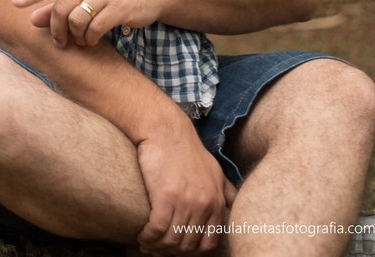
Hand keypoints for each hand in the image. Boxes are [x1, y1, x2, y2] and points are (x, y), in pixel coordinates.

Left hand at [12, 0, 167, 47]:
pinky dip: (89, 38)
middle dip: (55, 29)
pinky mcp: (119, 7)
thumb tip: (31, 19)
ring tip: (79, 41)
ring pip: (76, 19)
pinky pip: (95, 28)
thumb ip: (60, 4)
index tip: (14, 2)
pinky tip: (91, 41)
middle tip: (59, 42)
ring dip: (74, 36)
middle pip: (61, 7)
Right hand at [135, 130, 234, 253]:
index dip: (192, 252)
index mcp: (217, 202)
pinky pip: (157, 228)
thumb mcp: (215, 170)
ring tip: (147, 244)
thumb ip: (227, 191)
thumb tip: (233, 206)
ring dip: (157, 247)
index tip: (178, 249)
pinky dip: (148, 237)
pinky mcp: (164, 196)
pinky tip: (142, 236)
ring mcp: (185, 201)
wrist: (166, 130)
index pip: (209, 243)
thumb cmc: (187, 149)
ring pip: (171, 239)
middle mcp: (204, 205)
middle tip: (159, 249)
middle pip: (188, 244)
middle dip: (172, 252)